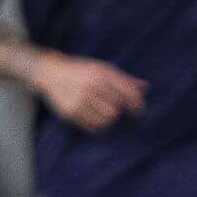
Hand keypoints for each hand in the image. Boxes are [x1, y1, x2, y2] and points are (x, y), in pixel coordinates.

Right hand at [33, 52, 148, 130]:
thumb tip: (146, 87)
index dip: (137, 104)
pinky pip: (92, 126)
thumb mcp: (103, 69)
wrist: (50, 73)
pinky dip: (97, 124)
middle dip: (117, 110)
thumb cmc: (81, 71)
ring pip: (106, 119)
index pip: (127, 93)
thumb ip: (124, 80)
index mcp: (102, 73)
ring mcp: (79, 99)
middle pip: (117, 109)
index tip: (139, 111)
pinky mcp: (70, 112)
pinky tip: (93, 116)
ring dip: (108, 118)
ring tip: (102, 111)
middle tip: (112, 107)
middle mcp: (91, 85)